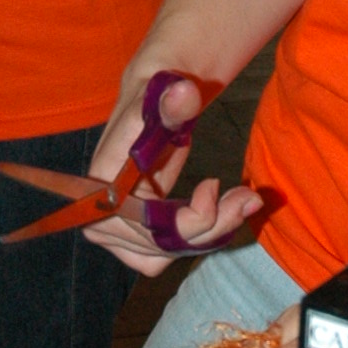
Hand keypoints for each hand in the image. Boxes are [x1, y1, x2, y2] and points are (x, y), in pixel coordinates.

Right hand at [83, 70, 263, 275]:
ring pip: (169, 253)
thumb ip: (174, 101)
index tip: (214, 185)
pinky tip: (221, 211)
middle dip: (212, 224)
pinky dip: (199, 238)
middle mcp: (100, 218)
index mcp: (101, 186)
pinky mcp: (134, 239)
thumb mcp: (164, 95)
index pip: (146, 226)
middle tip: (247, 197)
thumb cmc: (153, 100)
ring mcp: (115, 234)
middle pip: (162, 245)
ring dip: (212, 232)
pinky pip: (168, 254)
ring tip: (241, 200)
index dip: (187, 220)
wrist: (151, 108)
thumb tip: (183, 93)